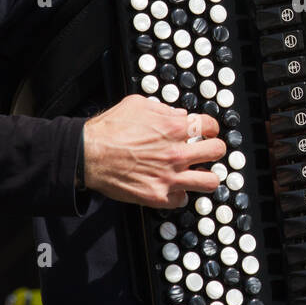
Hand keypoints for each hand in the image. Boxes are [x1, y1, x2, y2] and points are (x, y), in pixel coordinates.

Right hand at [81, 94, 224, 207]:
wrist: (88, 155)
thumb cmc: (109, 129)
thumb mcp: (138, 105)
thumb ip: (164, 109)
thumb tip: (179, 115)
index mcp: (174, 128)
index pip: (211, 127)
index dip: (210, 128)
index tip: (207, 132)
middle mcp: (176, 153)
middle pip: (217, 152)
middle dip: (214, 149)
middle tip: (207, 151)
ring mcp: (170, 177)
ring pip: (210, 182)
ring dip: (207, 176)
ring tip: (199, 174)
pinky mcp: (158, 196)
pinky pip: (182, 200)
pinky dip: (179, 194)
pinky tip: (172, 187)